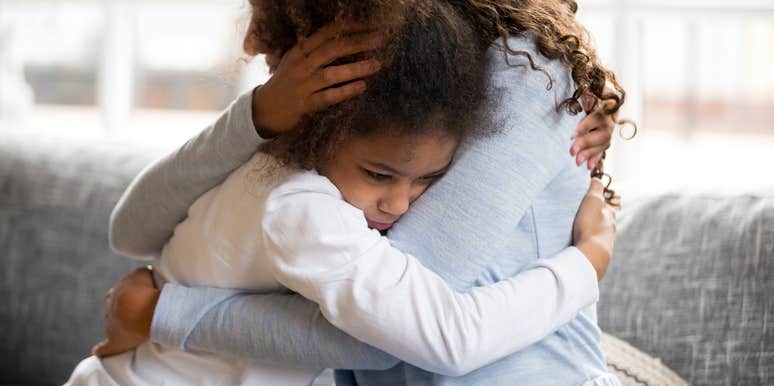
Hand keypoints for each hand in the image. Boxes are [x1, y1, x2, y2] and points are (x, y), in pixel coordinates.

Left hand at [91, 267, 159, 357]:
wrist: (139, 310)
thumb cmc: (144, 292)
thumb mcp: (143, 275)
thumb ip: (141, 274)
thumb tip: (144, 273)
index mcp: (117, 292)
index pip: (116, 293)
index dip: (125, 296)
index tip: (132, 298)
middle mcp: (111, 308)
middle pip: (112, 308)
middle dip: (119, 310)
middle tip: (131, 313)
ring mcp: (112, 325)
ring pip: (110, 325)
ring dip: (117, 326)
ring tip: (127, 330)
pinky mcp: (115, 341)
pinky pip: (106, 348)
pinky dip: (102, 350)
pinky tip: (97, 351)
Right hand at [252, 21, 383, 136]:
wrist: (263, 109)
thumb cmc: (285, 83)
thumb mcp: (294, 61)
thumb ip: (314, 50)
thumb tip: (343, 38)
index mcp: (299, 51)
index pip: (327, 33)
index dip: (349, 27)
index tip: (369, 25)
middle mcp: (300, 65)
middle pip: (332, 49)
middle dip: (358, 43)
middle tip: (380, 39)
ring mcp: (302, 86)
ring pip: (331, 74)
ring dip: (356, 68)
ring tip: (376, 64)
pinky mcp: (304, 105)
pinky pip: (328, 97)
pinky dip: (346, 91)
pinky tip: (362, 87)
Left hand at [570, 98, 614, 169]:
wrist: (605, 111)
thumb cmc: (590, 107)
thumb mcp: (587, 105)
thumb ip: (585, 109)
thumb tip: (580, 117)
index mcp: (603, 112)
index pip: (593, 121)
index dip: (582, 129)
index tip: (571, 137)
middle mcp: (609, 124)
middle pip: (599, 135)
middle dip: (585, 144)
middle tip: (571, 152)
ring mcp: (609, 135)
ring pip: (601, 146)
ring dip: (588, 154)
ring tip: (577, 162)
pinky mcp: (606, 143)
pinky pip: (601, 152)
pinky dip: (594, 160)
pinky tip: (588, 167)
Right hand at [572, 178, 617, 280]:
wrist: (592, 257)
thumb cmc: (591, 227)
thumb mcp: (592, 202)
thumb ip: (595, 189)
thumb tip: (597, 179)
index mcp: (611, 216)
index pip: (608, 206)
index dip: (600, 202)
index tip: (590, 201)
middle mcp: (611, 230)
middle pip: (604, 221)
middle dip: (594, 218)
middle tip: (582, 216)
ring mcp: (606, 245)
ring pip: (598, 235)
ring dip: (590, 232)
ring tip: (578, 231)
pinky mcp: (598, 256)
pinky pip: (592, 247)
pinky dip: (587, 243)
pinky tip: (579, 244)